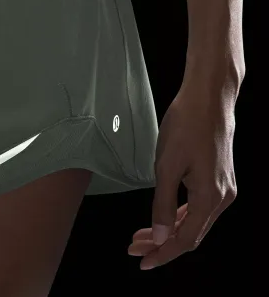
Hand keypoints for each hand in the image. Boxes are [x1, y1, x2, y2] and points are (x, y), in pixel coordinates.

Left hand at [127, 81, 238, 269]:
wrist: (208, 97)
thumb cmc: (186, 125)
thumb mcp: (166, 166)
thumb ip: (163, 205)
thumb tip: (161, 237)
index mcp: (210, 197)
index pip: (185, 240)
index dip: (163, 253)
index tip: (142, 261)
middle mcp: (222, 197)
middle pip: (190, 233)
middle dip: (162, 242)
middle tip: (134, 246)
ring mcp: (223, 187)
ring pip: (194, 220)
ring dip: (169, 229)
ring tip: (143, 234)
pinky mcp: (219, 177)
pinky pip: (199, 206)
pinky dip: (179, 214)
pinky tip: (164, 216)